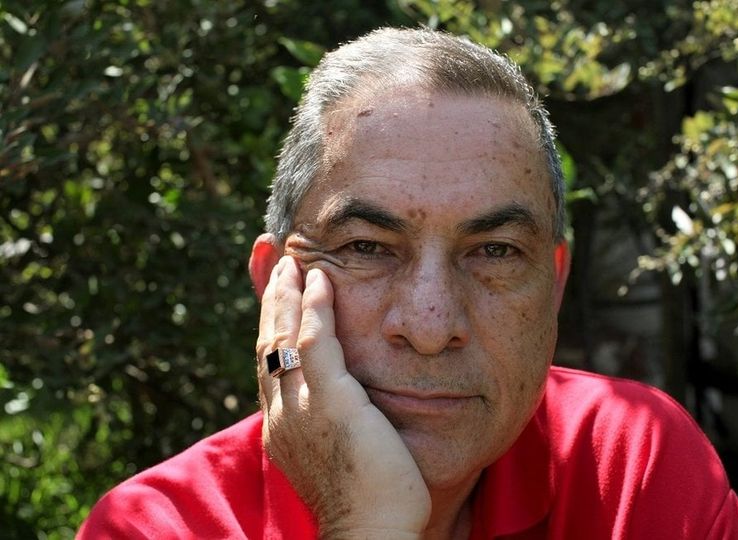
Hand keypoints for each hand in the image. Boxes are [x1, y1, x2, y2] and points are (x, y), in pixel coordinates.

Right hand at [256, 256, 430, 537]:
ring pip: (282, 336)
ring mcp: (299, 406)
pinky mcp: (328, 400)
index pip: (270, 365)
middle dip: (271, 300)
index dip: (272, 326)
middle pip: (267, 343)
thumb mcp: (339, 453)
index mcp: (282, 428)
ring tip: (294, 262)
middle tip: (278, 264)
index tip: (279, 296)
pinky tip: (321, 280)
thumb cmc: (369, 499)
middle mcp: (281, 414)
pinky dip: (313, 306)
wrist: (372, 531)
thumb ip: (332, 421)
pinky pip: (314, 340)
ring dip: (287, 294)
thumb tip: (346, 402)